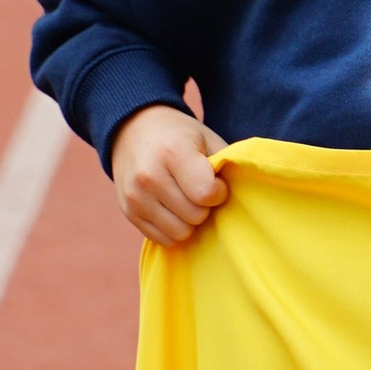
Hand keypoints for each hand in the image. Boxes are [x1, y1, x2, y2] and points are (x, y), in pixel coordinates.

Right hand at [111, 103, 229, 246]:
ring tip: (185, 199)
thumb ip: (225, 164)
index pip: (206, 194)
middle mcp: (149, 176)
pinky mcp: (128, 212)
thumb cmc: (179, 136)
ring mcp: (135, 197)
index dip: (219, 192)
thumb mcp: (206, 138)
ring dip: (189, 221)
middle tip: (199, 190)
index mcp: (173, 153)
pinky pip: (163, 239)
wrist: (132, 130)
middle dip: (205, 206)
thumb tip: (242, 194)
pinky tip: (172, 208)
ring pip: (180, 233)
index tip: (216, 182)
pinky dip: (173, 228)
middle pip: (195, 216)